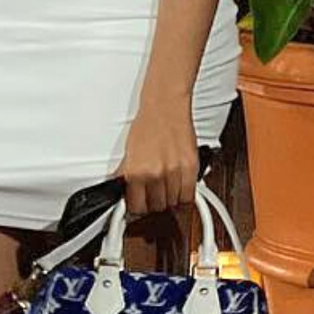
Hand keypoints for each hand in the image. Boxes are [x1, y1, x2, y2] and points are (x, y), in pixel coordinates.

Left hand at [118, 100, 197, 219]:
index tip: (139, 204)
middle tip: (153, 192)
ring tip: (166, 185)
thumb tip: (122, 191)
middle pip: (156, 207)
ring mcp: (175, 172)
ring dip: (169, 197)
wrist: (165, 105)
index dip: (138, 207)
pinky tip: (178, 185)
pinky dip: (184, 194)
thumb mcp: (129, 151)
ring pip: (173, 203)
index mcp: (136, 171)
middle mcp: (155, 174)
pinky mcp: (191, 167)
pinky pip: (189, 195)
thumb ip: (127, 175)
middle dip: (154, 202)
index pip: (137, 207)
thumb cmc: (147, 124)